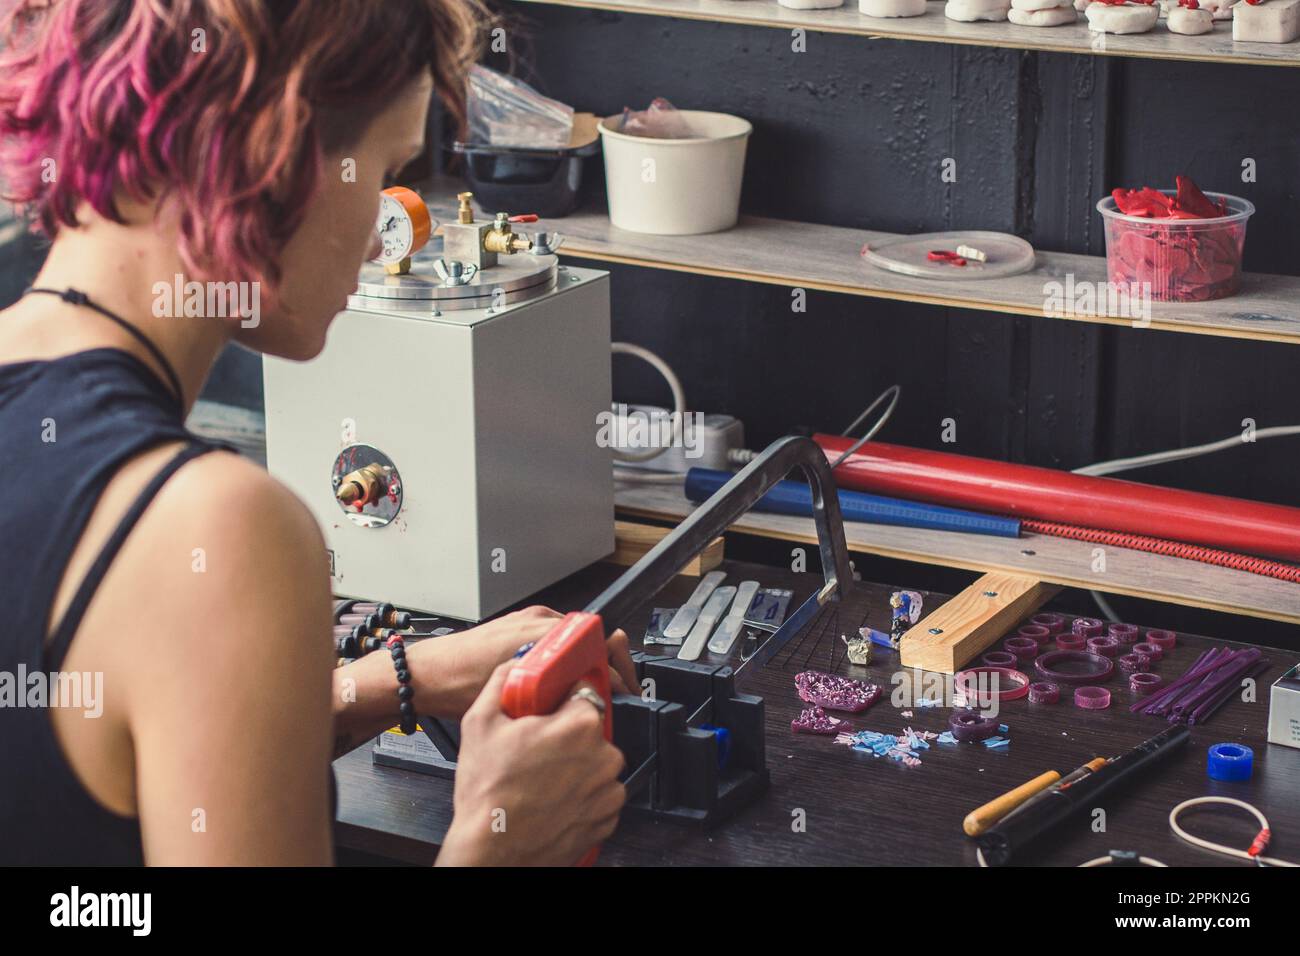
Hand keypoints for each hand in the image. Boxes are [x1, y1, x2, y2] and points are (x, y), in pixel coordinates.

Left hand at [408, 606, 640, 716]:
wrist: (424, 676)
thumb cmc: (456, 684)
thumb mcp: (516, 697)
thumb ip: (558, 693)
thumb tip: (585, 699)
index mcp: (543, 631)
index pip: (599, 644)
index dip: (616, 671)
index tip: (622, 690)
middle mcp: (538, 620)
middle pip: (592, 637)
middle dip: (607, 664)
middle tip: (614, 691)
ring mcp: (527, 622)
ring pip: (573, 640)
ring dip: (585, 662)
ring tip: (586, 690)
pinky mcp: (516, 627)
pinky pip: (552, 641)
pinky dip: (563, 659)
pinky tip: (557, 681)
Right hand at [437, 661, 625, 865]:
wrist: (493, 850)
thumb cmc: (489, 794)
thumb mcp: (480, 722)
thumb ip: (502, 682)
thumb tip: (515, 665)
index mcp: (579, 725)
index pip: (584, 694)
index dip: (562, 703)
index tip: (550, 713)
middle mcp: (603, 755)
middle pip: (590, 731)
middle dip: (568, 737)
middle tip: (538, 751)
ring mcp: (608, 789)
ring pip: (597, 764)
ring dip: (577, 768)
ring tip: (543, 780)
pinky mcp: (607, 817)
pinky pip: (600, 796)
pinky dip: (582, 797)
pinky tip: (554, 800)